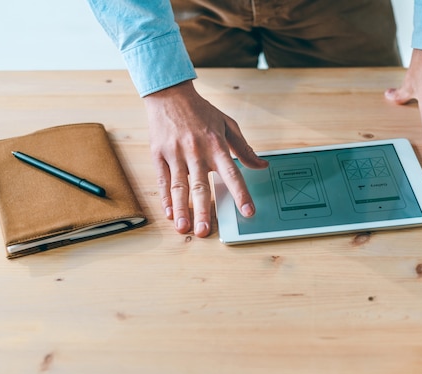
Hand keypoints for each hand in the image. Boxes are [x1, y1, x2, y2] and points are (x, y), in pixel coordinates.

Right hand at [144, 80, 267, 236]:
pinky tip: (169, 213)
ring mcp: (175, 153)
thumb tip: (262, 165)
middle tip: (205, 231)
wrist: (169, 94)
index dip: (240, 194)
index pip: (231, 173)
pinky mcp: (159, 154)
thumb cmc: (201, 111)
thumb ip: (244, 149)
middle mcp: (196, 151)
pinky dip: (165, 198)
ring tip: (184, 227)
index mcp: (216, 145)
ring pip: (179, 186)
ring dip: (181, 209)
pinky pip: (162, 180)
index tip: (248, 211)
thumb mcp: (228, 125)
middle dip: (203, 210)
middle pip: (200, 185)